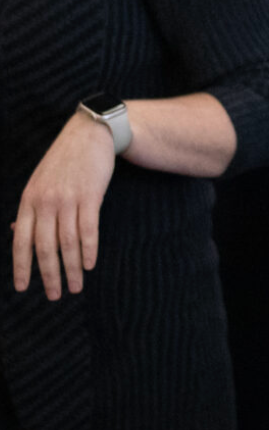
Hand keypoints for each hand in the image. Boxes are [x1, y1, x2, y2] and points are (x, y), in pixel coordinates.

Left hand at [11, 111, 116, 299]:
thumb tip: (16, 235)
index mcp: (28, 201)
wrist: (89, 134)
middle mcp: (45, 203)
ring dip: (72, 268)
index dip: (21, 267)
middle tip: (55, 294)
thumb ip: (30, 209)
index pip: (21, 242)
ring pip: (68, 242)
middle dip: (49, 275)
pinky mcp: (90, 196)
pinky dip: (89, 250)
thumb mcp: (38, 182)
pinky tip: (90, 264)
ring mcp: (68, 199)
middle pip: (45, 247)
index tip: (23, 288)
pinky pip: (89, 229)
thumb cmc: (64, 161)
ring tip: (76, 286)